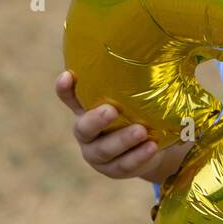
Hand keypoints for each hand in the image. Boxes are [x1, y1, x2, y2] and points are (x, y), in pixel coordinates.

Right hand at [55, 69, 182, 181]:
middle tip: (112, 110)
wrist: (149, 147)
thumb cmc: (137, 113)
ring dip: (123, 140)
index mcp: (85, 109)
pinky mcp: (112, 170)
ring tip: (142, 131)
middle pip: (83, 128)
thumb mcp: (132, 99)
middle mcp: (86, 132)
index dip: (65, 88)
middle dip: (96, 120)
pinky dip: (138, 157)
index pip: (69, 97)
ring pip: (104, 150)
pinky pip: (124, 165)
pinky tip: (151, 147)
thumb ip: (132, 84)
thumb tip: (158, 53)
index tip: (68, 75)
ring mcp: (97, 153)